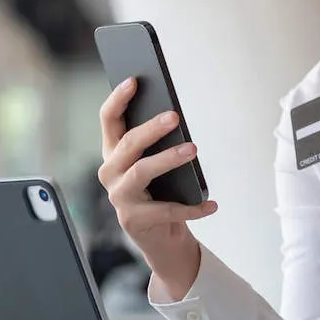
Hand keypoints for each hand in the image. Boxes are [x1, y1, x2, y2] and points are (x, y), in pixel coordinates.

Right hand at [97, 78, 217, 298]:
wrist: (161, 239)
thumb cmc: (161, 193)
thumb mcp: (157, 166)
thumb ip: (157, 144)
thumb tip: (175, 118)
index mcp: (113, 153)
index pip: (108, 120)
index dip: (118, 99)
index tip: (134, 80)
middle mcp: (110, 173)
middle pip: (128, 143)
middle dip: (151, 128)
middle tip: (175, 117)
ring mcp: (119, 198)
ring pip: (142, 171)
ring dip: (169, 158)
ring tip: (193, 150)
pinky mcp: (133, 220)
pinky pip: (167, 209)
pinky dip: (193, 207)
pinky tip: (211, 204)